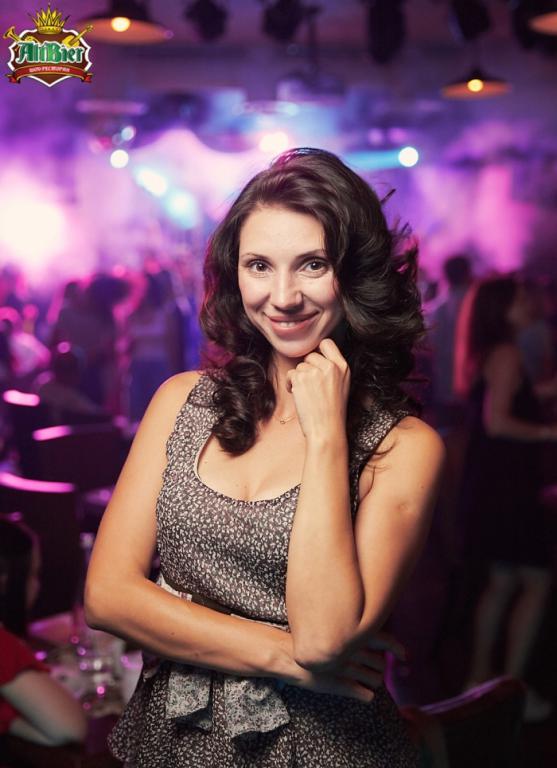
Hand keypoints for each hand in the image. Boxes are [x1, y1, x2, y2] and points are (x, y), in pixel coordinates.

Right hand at [283, 631, 405, 702]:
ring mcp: (348, 668)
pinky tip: (358, 691)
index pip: (386, 640)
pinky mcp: (342, 686)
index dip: (398, 649)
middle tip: (370, 668)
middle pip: (381, 663)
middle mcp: (354, 650)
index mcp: (353, 635)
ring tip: (361, 678)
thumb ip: (353, 632)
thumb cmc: (309, 640)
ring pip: (376, 679)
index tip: (404, 656)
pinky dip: (366, 694)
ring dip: (373, 680)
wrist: (287, 654)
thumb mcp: (332, 631)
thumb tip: (371, 638)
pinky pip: (366, 694)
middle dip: (379, 667)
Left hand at [285, 338, 350, 439]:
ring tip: (306, 394)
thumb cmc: (332, 411)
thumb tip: (315, 357)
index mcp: (343, 367)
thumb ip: (333, 369)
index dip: (318, 352)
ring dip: (298, 379)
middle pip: (310, 356)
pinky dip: (290, 384)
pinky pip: (290, 374)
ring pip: (299, 367)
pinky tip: (298, 395)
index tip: (315, 363)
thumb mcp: (342, 385)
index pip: (327, 343)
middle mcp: (330, 366)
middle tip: (311, 386)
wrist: (326, 429)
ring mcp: (315, 372)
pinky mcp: (301, 379)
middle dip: (307, 369)